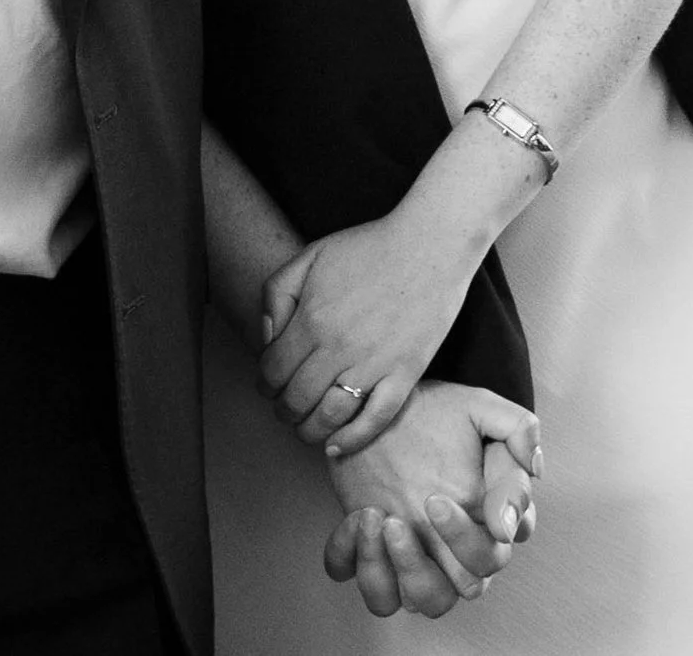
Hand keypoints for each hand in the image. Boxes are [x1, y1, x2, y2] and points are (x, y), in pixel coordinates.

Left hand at [258, 200, 480, 452]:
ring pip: (330, 417)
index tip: (268, 387)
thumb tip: (268, 338)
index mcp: (311, 319)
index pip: (273, 371)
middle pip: (296, 400)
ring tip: (306, 429)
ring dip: (310, 431)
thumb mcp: (311, 256)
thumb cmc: (368, 247)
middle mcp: (338, 348)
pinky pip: (375, 420)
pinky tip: (337, 446)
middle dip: (283, 411)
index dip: (264, 384)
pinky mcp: (405, 375)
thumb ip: (277, 293)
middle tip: (285, 410)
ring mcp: (373, 365)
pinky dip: (352, 440)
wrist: (428, 245)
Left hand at [320, 383, 540, 618]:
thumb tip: (534, 467)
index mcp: (486, 521)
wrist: (378, 406)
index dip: (473, 536)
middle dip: (443, 552)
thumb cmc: (433, 412)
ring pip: (420, 602)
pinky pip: (372, 587)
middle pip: (466, 588)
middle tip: (420, 502)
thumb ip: (516, 427)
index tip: (440, 499)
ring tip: (378, 519)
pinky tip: (355, 518)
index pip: (496, 552)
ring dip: (397, 570)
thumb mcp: (476, 405)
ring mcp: (416, 557)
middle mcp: (455, 549)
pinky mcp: (376, 556)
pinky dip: (358, 562)